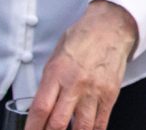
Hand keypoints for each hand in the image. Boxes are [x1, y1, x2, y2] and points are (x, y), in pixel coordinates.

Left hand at [26, 0, 138, 129]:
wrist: (112, 26)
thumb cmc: (83, 37)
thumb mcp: (56, 56)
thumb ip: (49, 83)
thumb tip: (40, 107)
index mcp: (57, 73)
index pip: (40, 109)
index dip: (32, 128)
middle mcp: (75, 84)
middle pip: (58, 123)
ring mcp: (95, 90)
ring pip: (82, 127)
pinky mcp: (110, 94)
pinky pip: (101, 123)